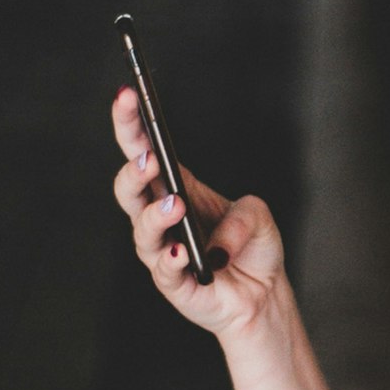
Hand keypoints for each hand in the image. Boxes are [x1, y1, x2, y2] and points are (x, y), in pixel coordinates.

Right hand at [111, 85, 285, 338]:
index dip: (131, 123)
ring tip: (174, 206)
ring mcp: (162, 250)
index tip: (127, 96)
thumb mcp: (258, 215)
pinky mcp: (172, 283)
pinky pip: (164, 270)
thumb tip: (217, 241)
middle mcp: (160, 216)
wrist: (263, 293)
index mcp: (175, 187)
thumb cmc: (253, 247)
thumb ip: (243, 215)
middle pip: (129, 187)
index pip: (143, 149)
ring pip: (141, 228)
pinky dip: (171, 260)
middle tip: (149, 158)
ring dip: (155, 214)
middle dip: (133, 169)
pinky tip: (182, 252)